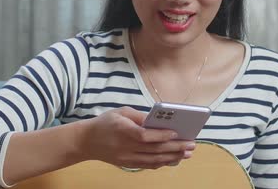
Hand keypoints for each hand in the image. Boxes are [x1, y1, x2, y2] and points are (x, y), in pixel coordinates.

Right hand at [80, 106, 195, 168]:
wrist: (86, 141)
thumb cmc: (106, 123)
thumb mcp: (120, 112)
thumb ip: (139, 116)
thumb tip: (160, 119)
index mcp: (123, 130)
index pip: (144, 136)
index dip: (161, 135)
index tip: (176, 133)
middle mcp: (125, 146)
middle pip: (153, 149)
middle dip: (175, 147)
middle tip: (191, 144)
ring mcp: (126, 158)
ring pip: (153, 160)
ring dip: (172, 157)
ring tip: (187, 153)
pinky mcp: (128, 164)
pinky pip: (148, 165)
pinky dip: (163, 162)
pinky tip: (174, 159)